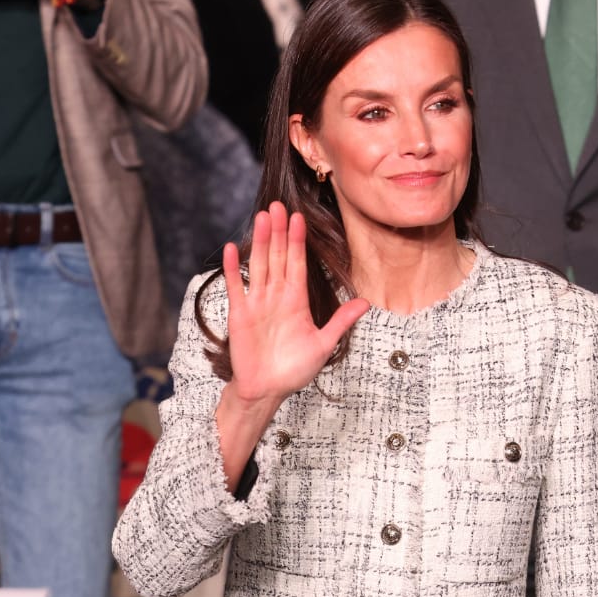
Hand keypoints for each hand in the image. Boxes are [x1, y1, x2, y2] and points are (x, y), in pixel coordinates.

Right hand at [223, 204, 368, 406]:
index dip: (297, 241)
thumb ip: (341, 322)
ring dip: (259, 242)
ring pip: (259, 266)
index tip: (299, 219)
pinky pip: (237, 287)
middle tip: (279, 205)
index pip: (297, 264)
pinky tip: (232, 248)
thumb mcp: (324, 344)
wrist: (267, 390)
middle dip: (278, 232)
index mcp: (296, 301)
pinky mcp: (240, 314)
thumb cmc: (294, 370)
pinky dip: (233, 269)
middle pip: (277, 258)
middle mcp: (276, 297)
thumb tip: (365, 303)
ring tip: (261, 217)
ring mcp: (257, 303)